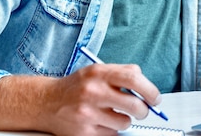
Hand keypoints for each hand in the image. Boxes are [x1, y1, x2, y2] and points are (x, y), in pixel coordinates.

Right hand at [0, 64, 160, 135]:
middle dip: (143, 110)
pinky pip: (111, 134)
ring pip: (124, 122)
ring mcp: (87, 113)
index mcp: (99, 73)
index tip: (155, 98)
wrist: (45, 102)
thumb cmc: (76, 87)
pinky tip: (99, 122)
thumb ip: (122, 74)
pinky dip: (110, 130)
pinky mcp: (83, 132)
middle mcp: (93, 92)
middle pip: (134, 105)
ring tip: (111, 114)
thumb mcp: (96, 71)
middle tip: (142, 110)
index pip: (134, 78)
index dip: (150, 90)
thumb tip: (146, 89)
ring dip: (124, 121)